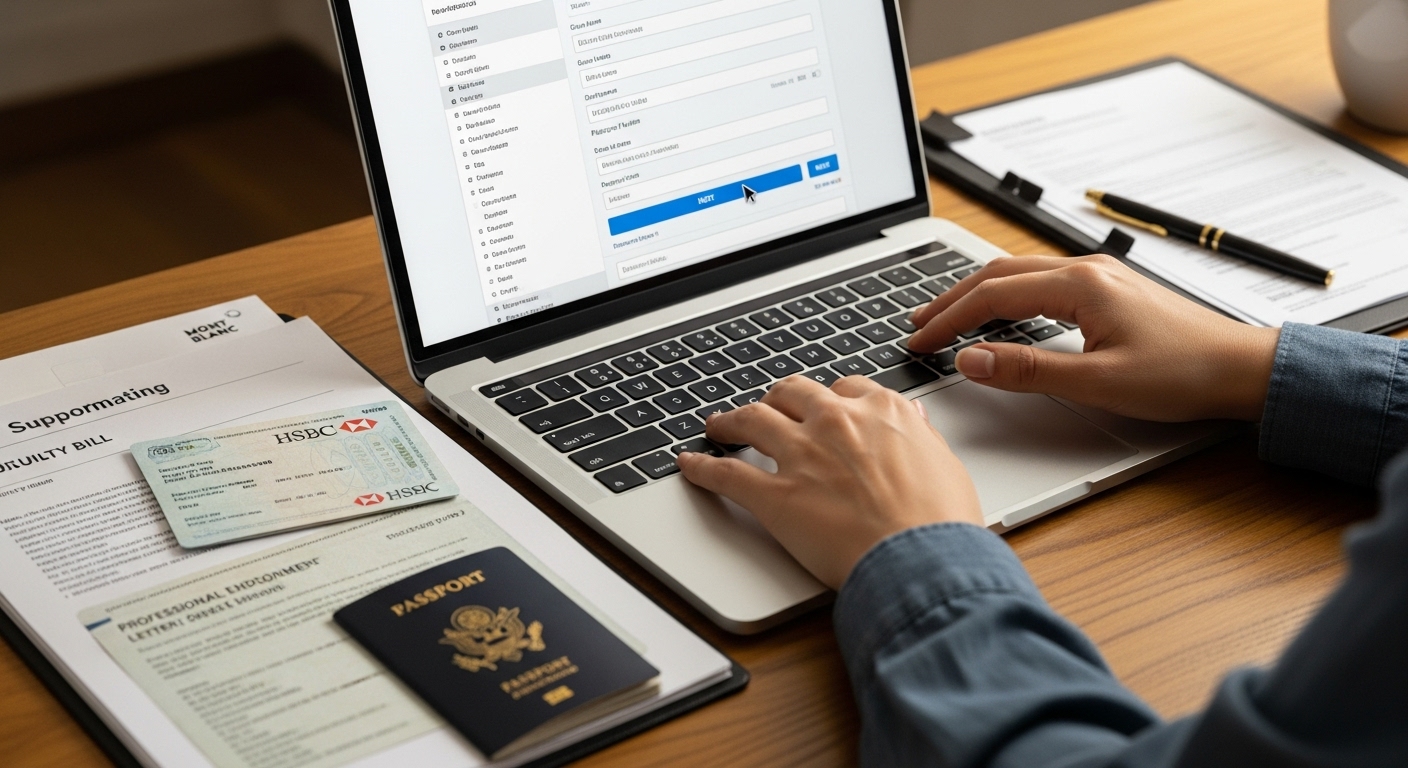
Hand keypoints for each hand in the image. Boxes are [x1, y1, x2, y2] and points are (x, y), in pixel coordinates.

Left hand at [676, 376, 982, 588]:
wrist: (923, 561)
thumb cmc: (941, 524)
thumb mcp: (945, 464)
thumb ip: (920, 437)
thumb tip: (912, 420)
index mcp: (881, 412)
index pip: (844, 389)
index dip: (828, 399)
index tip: (821, 407)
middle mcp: (837, 423)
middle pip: (792, 393)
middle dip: (776, 398)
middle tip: (767, 407)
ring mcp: (802, 456)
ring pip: (753, 420)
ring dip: (731, 420)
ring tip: (719, 425)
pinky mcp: (775, 495)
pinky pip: (727, 474)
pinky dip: (702, 468)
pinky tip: (689, 465)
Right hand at [908, 255, 1279, 421]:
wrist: (1243, 369)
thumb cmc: (1184, 374)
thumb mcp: (1098, 382)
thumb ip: (1028, 370)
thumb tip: (971, 360)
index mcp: (1079, 286)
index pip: (991, 295)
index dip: (948, 320)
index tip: (919, 342)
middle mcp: (1086, 271)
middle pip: (998, 274)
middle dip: (951, 300)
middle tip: (917, 324)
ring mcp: (1098, 276)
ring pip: (1018, 274)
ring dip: (976, 294)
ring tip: (945, 317)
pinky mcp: (1108, 290)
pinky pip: (1040, 282)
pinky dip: (1005, 296)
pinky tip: (998, 314)